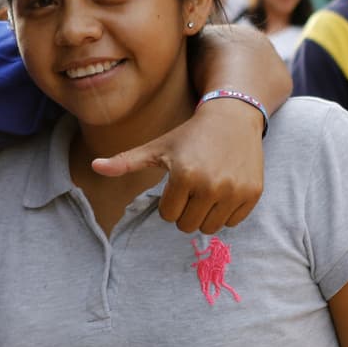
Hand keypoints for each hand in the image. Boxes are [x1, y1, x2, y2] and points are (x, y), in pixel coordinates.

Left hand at [92, 99, 263, 233]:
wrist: (232, 119)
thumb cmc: (188, 136)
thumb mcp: (156, 147)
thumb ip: (125, 161)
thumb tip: (94, 166)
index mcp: (184, 175)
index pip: (168, 215)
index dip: (168, 202)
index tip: (175, 185)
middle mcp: (211, 185)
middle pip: (188, 225)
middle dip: (184, 212)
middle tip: (189, 191)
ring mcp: (234, 190)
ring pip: (210, 228)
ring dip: (204, 215)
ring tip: (205, 193)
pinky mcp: (253, 193)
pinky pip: (233, 222)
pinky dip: (225, 213)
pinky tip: (223, 191)